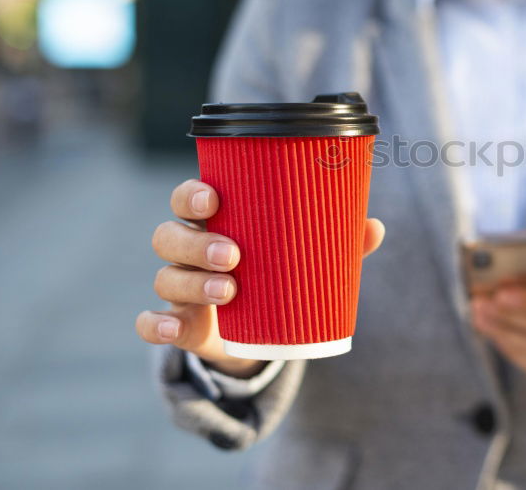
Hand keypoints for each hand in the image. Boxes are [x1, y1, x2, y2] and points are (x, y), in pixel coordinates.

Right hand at [136, 178, 385, 377]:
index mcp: (215, 222)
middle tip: (234, 255)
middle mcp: (188, 250)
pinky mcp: (179, 324)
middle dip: (197, 242)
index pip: (188, 198)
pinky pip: (150, 323)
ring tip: (230, 291)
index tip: (215, 199)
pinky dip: (156, 326)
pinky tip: (173, 328)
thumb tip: (374, 227)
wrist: (261, 331)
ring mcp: (180, 288)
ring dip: (193, 283)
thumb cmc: (279, 274)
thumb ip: (337, 243)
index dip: (192, 194)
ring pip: (166, 278)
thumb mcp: (305, 258)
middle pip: (169, 236)